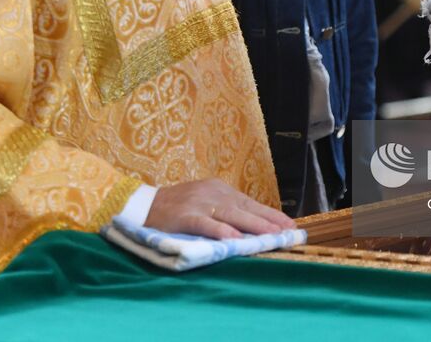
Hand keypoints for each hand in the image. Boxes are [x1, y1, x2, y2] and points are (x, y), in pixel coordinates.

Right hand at [146, 179, 295, 239]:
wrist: (141, 206)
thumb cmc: (175, 208)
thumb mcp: (203, 203)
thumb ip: (225, 212)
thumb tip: (253, 227)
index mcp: (218, 189)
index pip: (250, 202)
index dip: (270, 214)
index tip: (290, 225)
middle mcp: (211, 193)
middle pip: (244, 208)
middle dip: (268, 221)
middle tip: (287, 232)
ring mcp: (197, 203)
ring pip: (230, 215)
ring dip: (252, 225)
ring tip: (270, 236)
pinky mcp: (183, 216)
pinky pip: (205, 224)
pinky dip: (220, 231)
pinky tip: (234, 240)